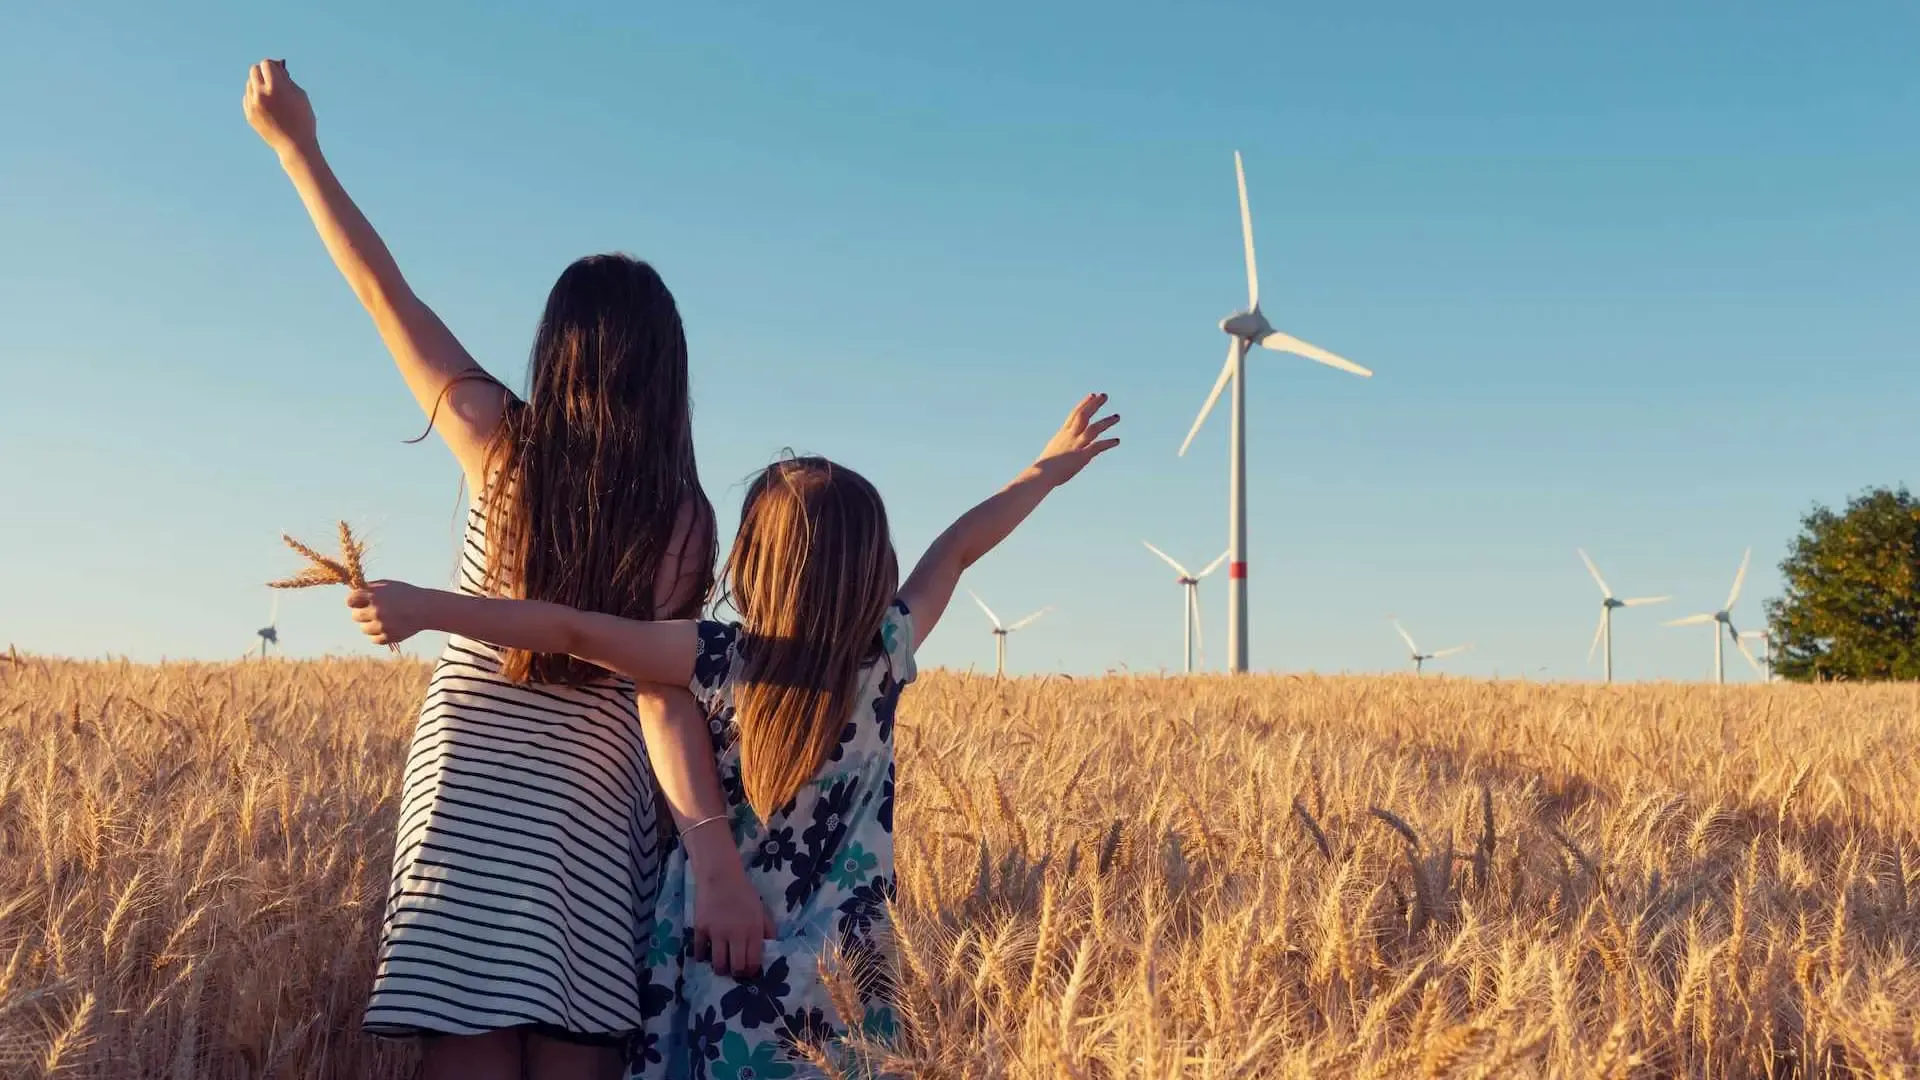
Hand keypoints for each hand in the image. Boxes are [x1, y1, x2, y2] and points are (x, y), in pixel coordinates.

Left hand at [243, 59, 316, 157]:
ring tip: (273, 96)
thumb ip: (286, 78)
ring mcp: (253, 104)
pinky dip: (256, 97)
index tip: (280, 72)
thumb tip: (276, 66)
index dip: (274, 66)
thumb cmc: (303, 119)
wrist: (295, 145)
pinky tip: (269, 106)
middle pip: (254, 70)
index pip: (267, 64)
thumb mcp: (300, 95)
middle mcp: (261, 94)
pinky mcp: (249, 114)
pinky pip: (248, 97)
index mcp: (276, 87)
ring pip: (250, 83)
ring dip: (260, 84)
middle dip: (264, 72)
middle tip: (274, 80)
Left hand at [346, 581, 430, 646]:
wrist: (426, 608)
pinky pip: (374, 639)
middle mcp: (376, 611)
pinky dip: (378, 634)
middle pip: (355, 616)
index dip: (354, 601)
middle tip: (373, 610)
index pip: (349, 600)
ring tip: (383, 619)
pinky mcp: (388, 638)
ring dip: (370, 624)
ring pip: (363, 628)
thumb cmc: (405, 593)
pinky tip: (387, 627)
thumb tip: (352, 593)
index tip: (360, 601)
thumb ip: (369, 589)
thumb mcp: (387, 585)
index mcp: (374, 596)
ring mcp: (382, 626)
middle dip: (362, 612)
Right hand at [686, 828, 775, 977]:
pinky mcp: (700, 929)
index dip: (751, 971)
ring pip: (718, 964)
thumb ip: (768, 929)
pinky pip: (700, 952)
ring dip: (720, 969)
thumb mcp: (761, 909)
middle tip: (735, 971)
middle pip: (736, 967)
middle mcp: (736, 934)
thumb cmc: (743, 892)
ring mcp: (717, 933)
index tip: (749, 972)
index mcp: (753, 930)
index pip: (753, 962)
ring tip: (721, 966)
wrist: (720, 876)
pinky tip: (706, 954)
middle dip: (737, 973)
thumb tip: (771, 948)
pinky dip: (703, 956)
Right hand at [1031, 392, 1120, 486]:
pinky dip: (1108, 443)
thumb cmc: (1044, 467)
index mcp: (1063, 433)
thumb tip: (1064, 445)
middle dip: (1094, 405)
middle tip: (1104, 396)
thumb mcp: (1053, 450)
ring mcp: (1076, 445)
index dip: (1084, 403)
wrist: (1041, 475)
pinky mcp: (1081, 456)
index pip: (1074, 414)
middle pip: (1083, 415)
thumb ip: (1061, 444)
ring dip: (1106, 422)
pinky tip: (1117, 441)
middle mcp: (1070, 436)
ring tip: (1117, 417)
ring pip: (1093, 429)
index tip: (1093, 395)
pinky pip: (1097, 446)